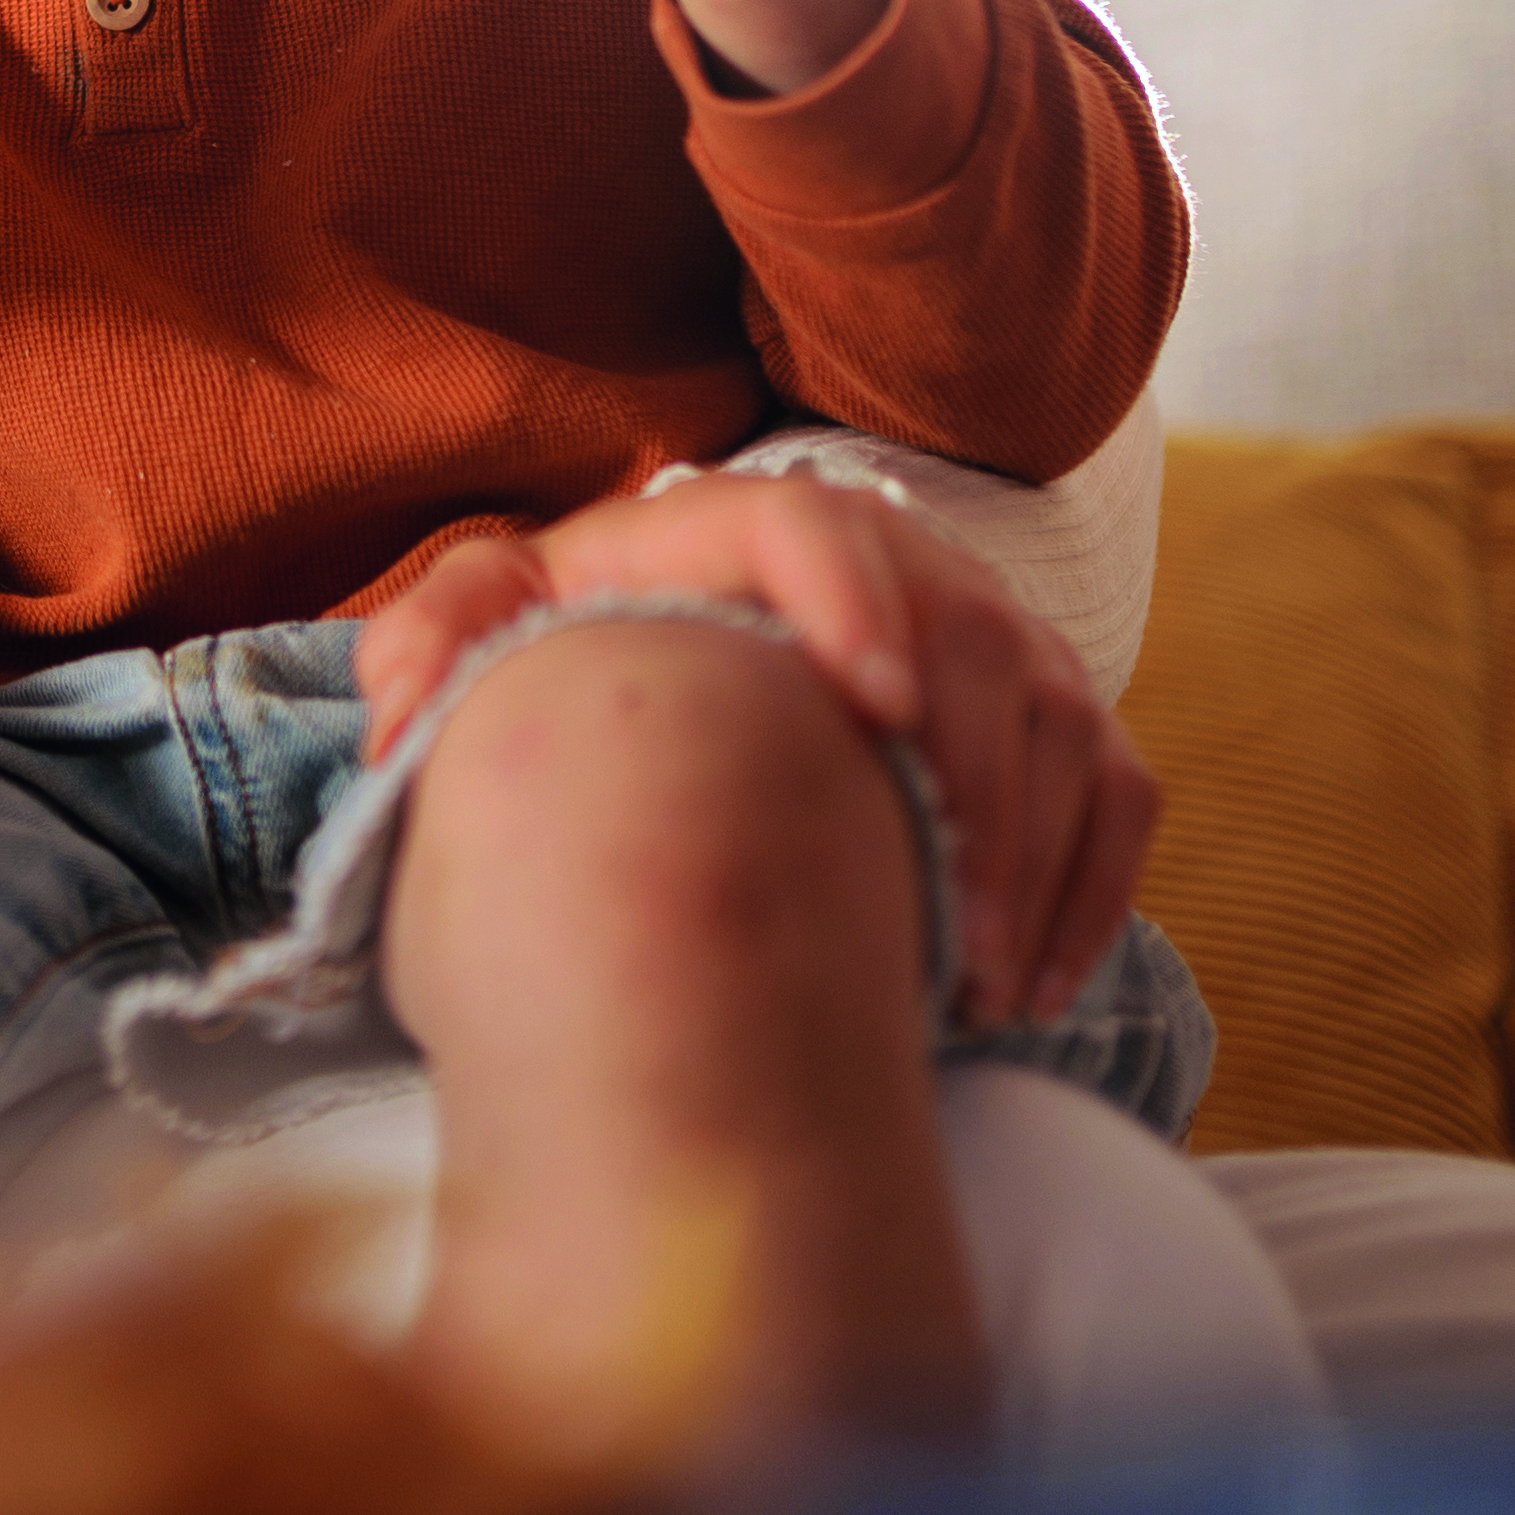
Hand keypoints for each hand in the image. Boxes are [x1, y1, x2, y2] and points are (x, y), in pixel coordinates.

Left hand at [355, 474, 1155, 1028]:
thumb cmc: (580, 681)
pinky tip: (1025, 991)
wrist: (679, 712)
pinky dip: (1089, 887)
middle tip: (932, 931)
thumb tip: (400, 715)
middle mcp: (891, 564)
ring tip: (970, 987)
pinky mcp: (1053, 722)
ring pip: (1059, 722)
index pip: (812, 523)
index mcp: (731, 533)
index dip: (856, 601)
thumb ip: (429, 651)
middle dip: (969, 787)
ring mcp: (989, 640)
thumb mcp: (483, 657)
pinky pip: (1114, 790)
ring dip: (1030, 860)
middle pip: (970, 635)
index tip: (877, 714)